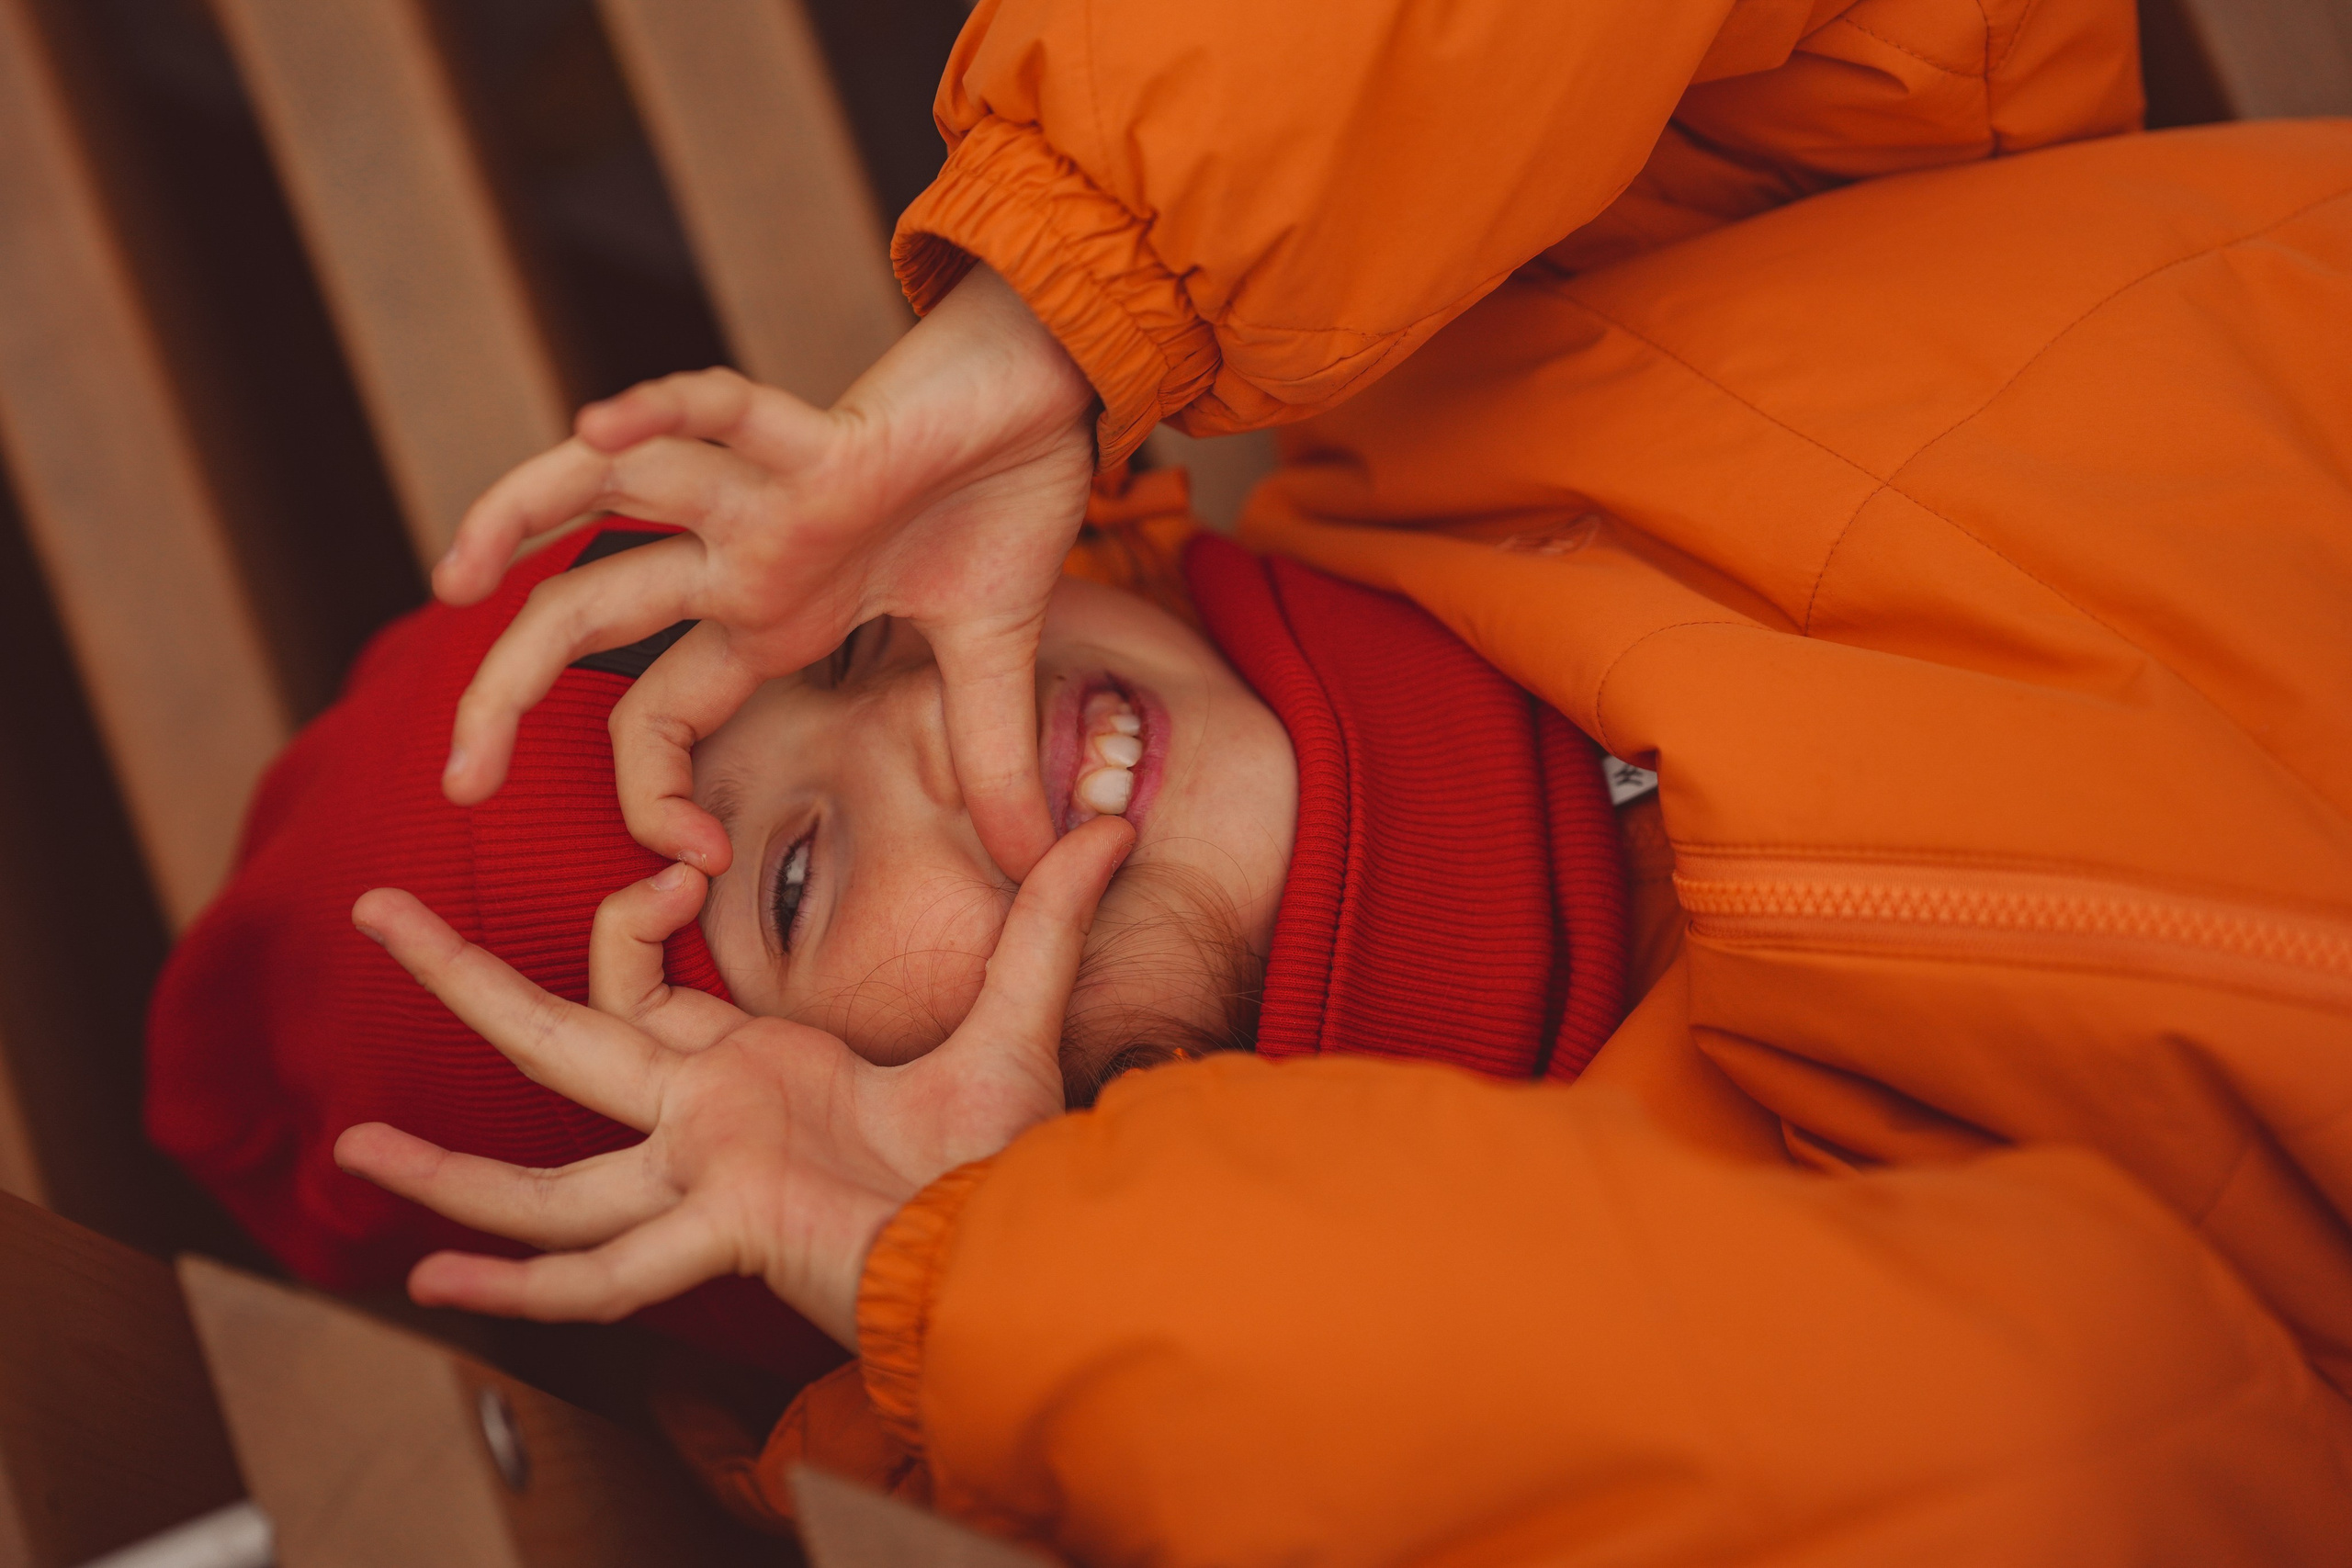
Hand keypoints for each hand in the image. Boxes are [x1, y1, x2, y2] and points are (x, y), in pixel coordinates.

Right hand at [334, 816, 1136, 1346]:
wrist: (1025, 1244)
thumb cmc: (1004, 1152)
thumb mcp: (1015, 1013)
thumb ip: (1047, 917)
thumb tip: (1112, 821)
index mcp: (748, 1068)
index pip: (634, 983)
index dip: (627, 915)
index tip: (671, 865)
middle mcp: (703, 1120)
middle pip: (556, 1040)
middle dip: (463, 980)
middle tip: (377, 912)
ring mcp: (702, 1180)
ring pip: (550, 1176)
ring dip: (451, 1169)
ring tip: (350, 1151)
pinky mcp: (723, 1230)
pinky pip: (603, 1270)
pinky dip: (522, 1280)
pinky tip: (434, 1279)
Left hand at [437, 265, 1098, 879]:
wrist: (1045, 398)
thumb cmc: (1002, 506)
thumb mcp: (992, 659)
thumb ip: (989, 758)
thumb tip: (1037, 856)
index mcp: (770, 619)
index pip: (661, 716)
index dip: (654, 795)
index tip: (689, 865)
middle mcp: (743, 560)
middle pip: (587, 619)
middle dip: (504, 693)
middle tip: (452, 785)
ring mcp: (768, 497)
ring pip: (611, 490)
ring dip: (519, 515)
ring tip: (453, 573)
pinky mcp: (820, 439)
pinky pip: (727, 410)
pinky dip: (667, 408)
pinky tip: (597, 421)